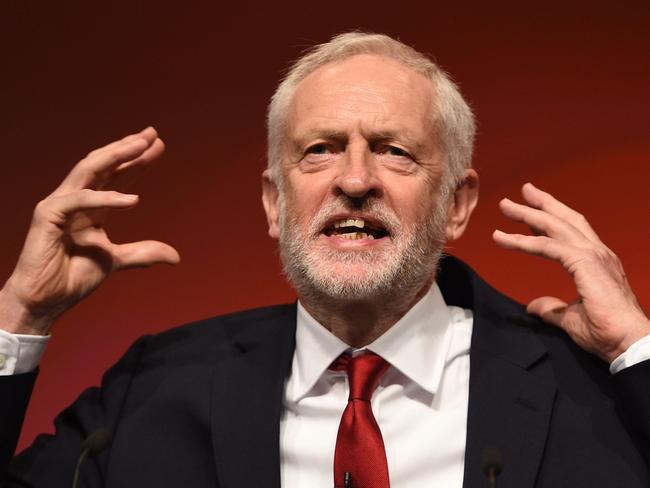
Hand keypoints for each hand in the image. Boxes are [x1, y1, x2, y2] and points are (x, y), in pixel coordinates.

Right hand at [0, 127, 179, 335]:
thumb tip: (176, 256)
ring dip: (116, 156)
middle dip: (128, 148)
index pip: (117, 176)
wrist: (46, 299)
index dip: (137, 161)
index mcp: (92, 208)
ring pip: (89, 170)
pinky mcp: (48, 215)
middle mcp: (77, 200)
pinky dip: (106, 199)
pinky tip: (133, 200)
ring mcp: (61, 204)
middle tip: (151, 134)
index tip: (159, 145)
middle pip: (104, 165)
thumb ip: (142, 254)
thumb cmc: (73, 277)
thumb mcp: (116, 261)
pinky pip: (80, 200)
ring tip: (141, 146)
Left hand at [493, 182, 649, 362]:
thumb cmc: (607, 333)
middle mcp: (597, 253)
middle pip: (565, 219)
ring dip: (528, 214)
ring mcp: (593, 255)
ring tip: (506, 205)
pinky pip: (546, 247)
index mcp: (597, 262)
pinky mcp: (585, 263)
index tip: (530, 212)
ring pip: (554, 226)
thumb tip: (533, 305)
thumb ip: (552, 309)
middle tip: (522, 191)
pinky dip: (523, 241)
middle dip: (541, 204)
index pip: (571, 232)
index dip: (550, 219)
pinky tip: (503, 238)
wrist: (628, 342)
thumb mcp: (570, 318)